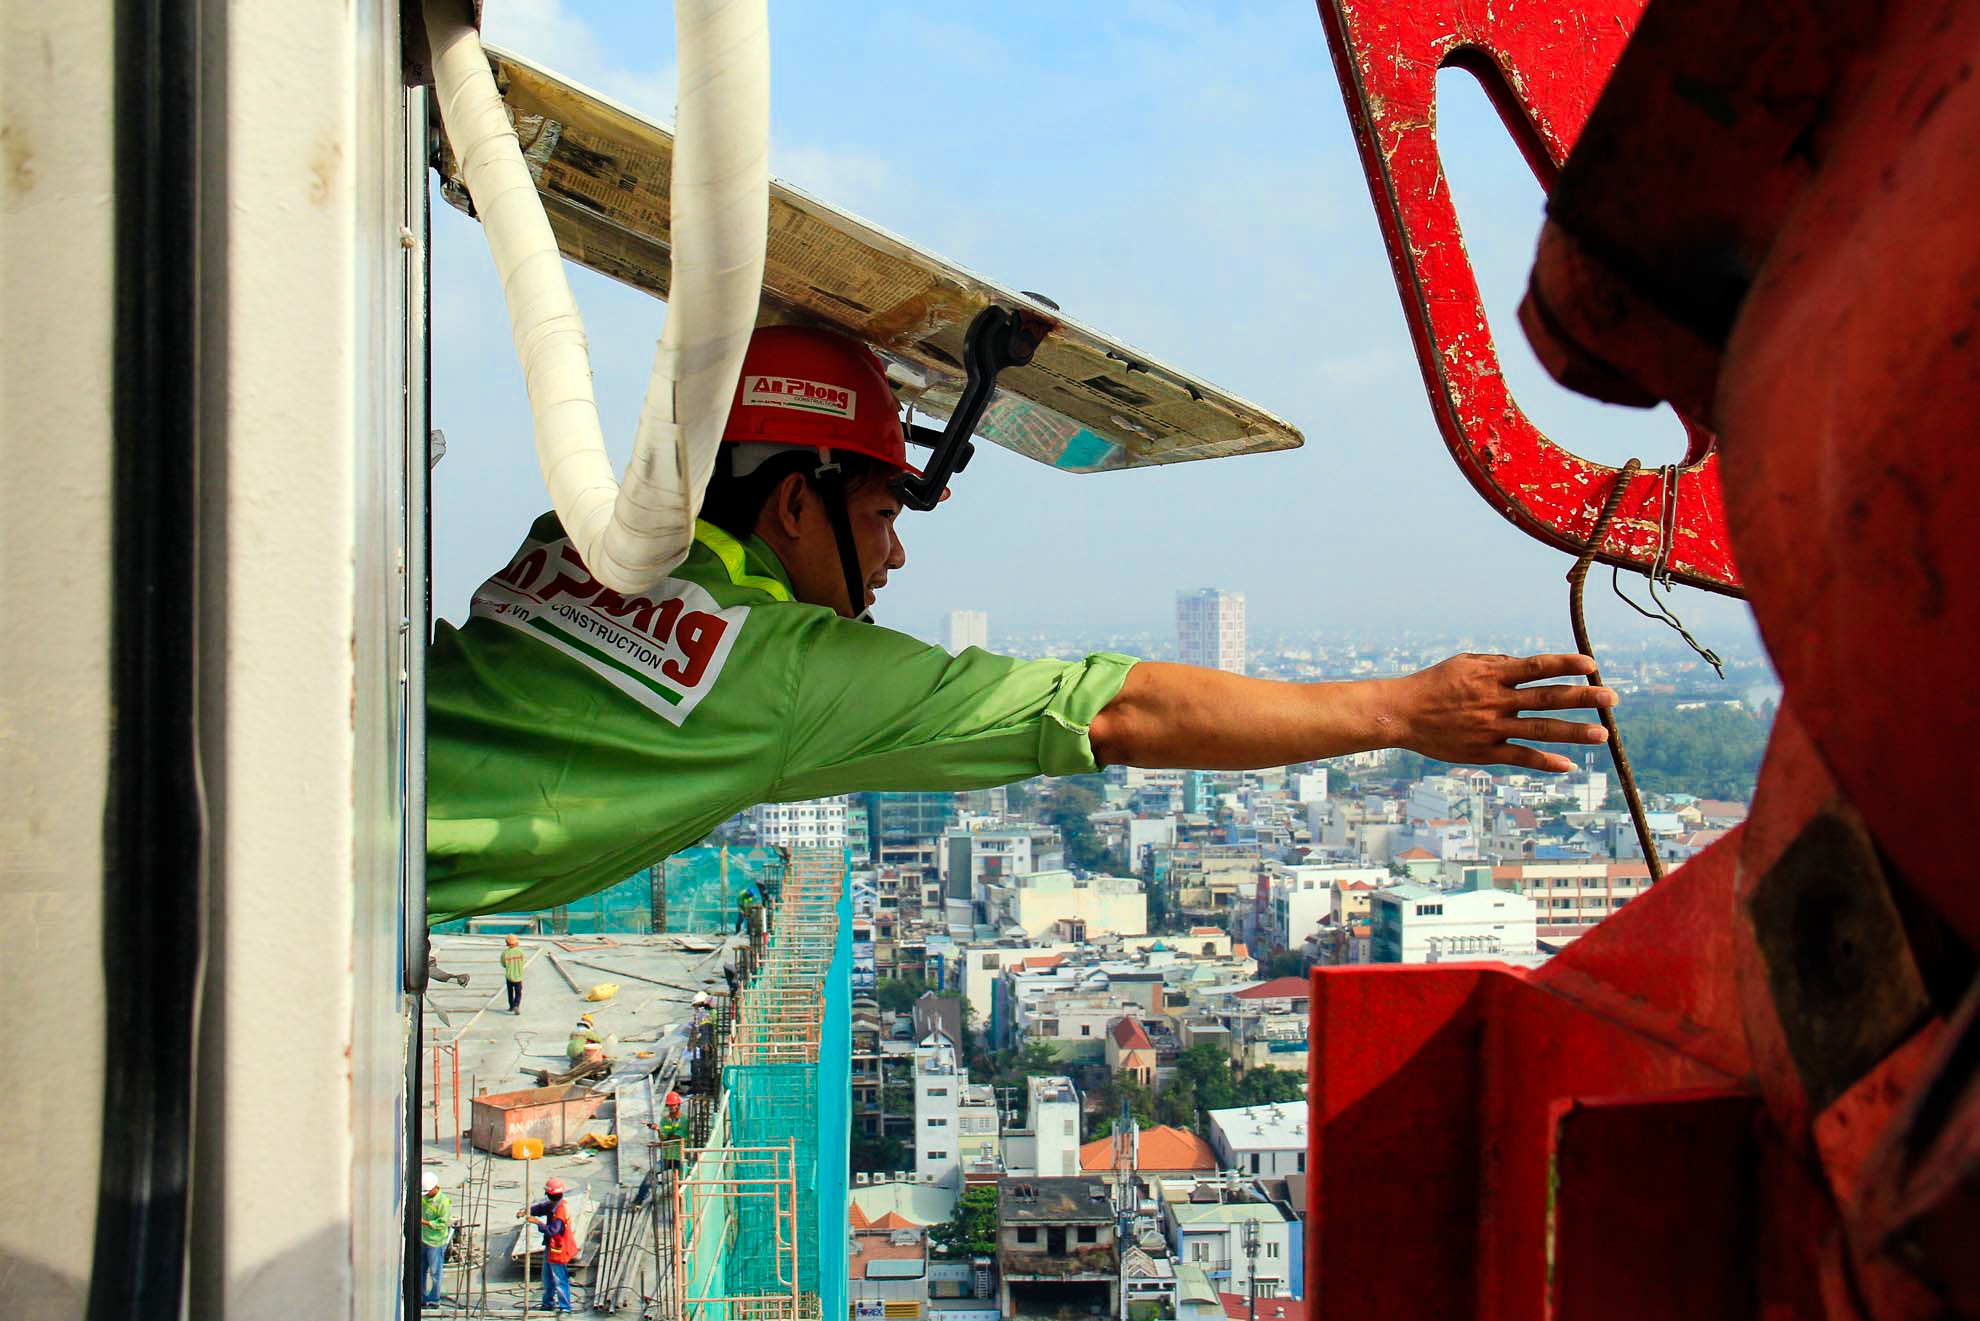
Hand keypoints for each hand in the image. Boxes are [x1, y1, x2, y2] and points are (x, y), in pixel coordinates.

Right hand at [1391, 653, 1614, 772]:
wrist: (1402, 713)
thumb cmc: (1435, 684)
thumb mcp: (1465, 663)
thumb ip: (1498, 664)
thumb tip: (1530, 665)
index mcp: (1491, 675)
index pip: (1537, 667)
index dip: (1566, 665)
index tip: (1592, 665)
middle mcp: (1495, 700)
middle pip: (1547, 698)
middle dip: (1583, 698)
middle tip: (1612, 699)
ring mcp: (1491, 727)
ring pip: (1540, 729)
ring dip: (1574, 732)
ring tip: (1603, 734)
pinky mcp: (1484, 751)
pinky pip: (1520, 757)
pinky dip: (1545, 762)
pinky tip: (1568, 766)